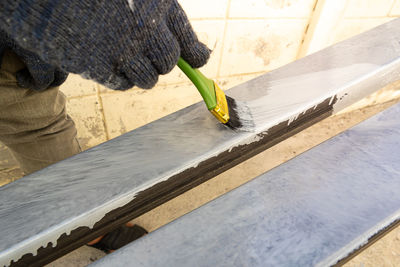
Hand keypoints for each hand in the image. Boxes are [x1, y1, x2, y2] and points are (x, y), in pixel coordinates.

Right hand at [0, 0, 209, 89]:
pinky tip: (108, 61)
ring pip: (148, 79)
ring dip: (141, 72)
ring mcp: (122, 50)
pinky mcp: (98, 66)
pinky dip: (120, 78)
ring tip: (124, 56)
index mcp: (158, 4)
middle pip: (169, 62)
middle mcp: (145, 29)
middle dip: (161, 61)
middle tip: (145, 52)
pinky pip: (123, 84)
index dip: (195, 54)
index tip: (199, 61)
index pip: (188, 40)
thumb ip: (161, 16)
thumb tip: (200, 55)